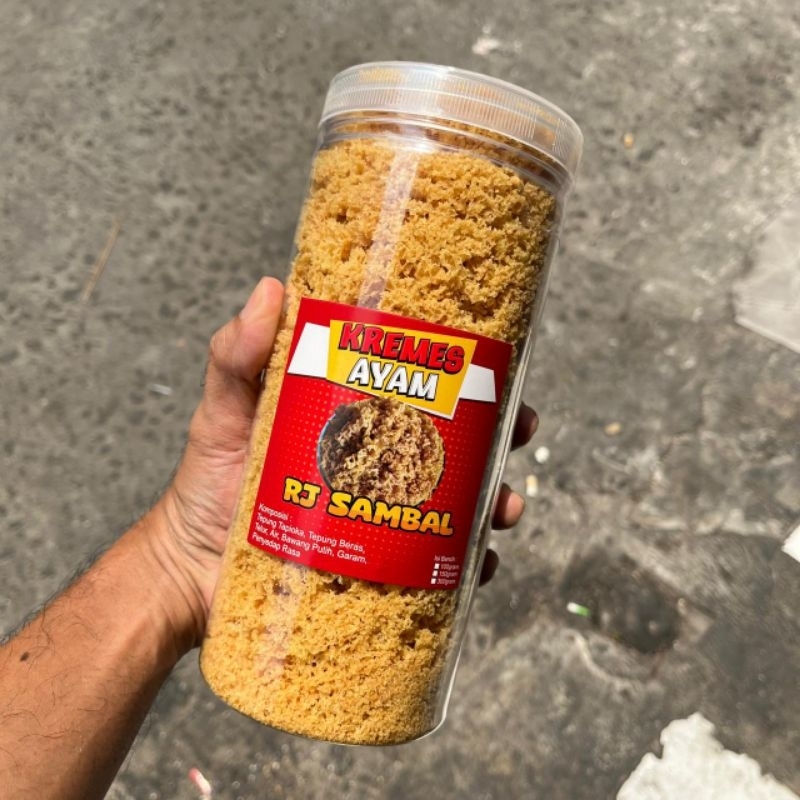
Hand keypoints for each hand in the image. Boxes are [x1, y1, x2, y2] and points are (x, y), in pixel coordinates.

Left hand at [148, 278, 537, 645]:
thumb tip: (269, 287)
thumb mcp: (221, 412)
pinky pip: (437, 566)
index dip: (467, 374)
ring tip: (504, 506)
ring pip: (458, 502)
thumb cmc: (206, 487)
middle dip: (501, 434)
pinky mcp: (380, 568)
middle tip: (521, 428)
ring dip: (496, 499)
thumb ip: (235, 356)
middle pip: (455, 443)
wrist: (190, 574)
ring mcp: (382, 517)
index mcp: (352, 420)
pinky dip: (468, 564)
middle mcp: (376, 465)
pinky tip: (480, 563)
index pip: (419, 389)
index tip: (499, 363)